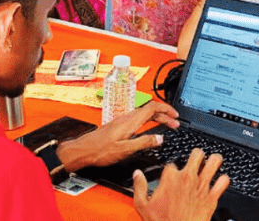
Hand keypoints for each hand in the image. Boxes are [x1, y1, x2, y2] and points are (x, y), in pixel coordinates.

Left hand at [56, 102, 180, 171]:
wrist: (83, 150)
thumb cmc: (100, 150)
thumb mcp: (125, 149)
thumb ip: (144, 142)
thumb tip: (160, 138)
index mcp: (130, 121)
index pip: (152, 107)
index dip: (166, 109)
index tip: (175, 116)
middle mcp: (126, 118)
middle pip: (150, 110)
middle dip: (165, 114)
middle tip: (175, 123)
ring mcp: (122, 121)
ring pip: (144, 114)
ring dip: (157, 117)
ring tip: (166, 125)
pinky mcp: (118, 126)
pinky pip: (138, 118)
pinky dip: (148, 121)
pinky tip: (149, 129)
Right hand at [133, 148, 228, 220]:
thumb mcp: (142, 205)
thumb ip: (140, 186)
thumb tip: (137, 174)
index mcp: (170, 177)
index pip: (173, 163)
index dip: (172, 169)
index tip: (172, 175)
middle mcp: (188, 178)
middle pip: (197, 154)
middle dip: (197, 155)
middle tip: (196, 159)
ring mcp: (202, 186)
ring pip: (214, 162)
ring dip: (214, 161)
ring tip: (212, 162)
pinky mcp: (212, 197)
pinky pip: (224, 181)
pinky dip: (223, 180)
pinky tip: (220, 181)